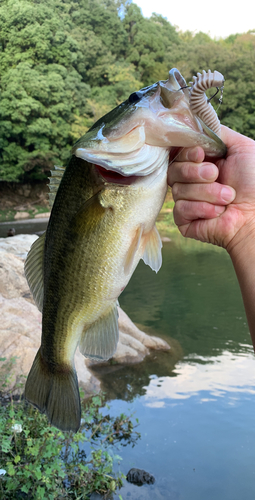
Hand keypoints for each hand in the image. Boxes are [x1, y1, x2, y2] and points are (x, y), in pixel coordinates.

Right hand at [168, 125, 254, 254]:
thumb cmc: (254, 183)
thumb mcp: (242, 147)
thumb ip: (217, 133)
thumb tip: (195, 126)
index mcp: (203, 163)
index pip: (179, 152)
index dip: (187, 152)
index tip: (201, 154)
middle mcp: (193, 181)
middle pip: (174, 169)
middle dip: (196, 172)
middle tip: (216, 175)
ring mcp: (187, 201)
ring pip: (178, 189)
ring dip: (207, 193)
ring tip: (227, 198)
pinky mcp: (184, 220)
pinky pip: (180, 209)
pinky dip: (202, 208)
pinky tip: (217, 212)